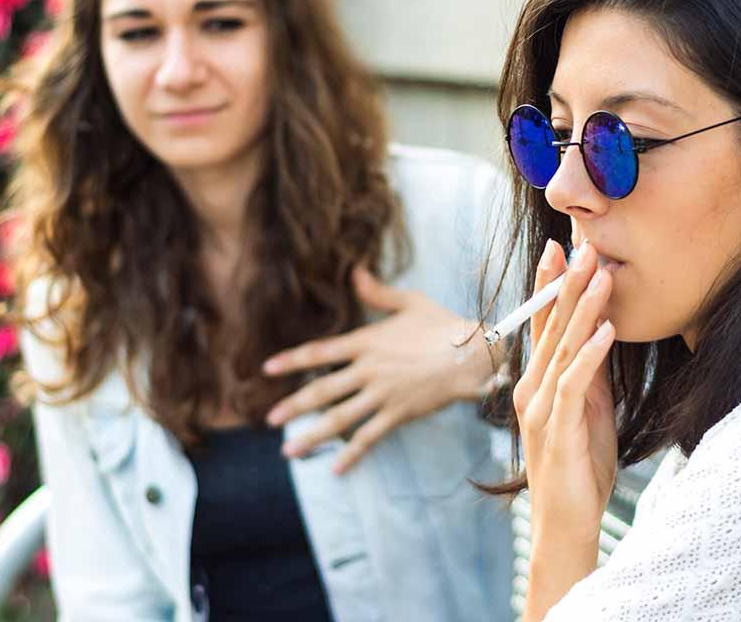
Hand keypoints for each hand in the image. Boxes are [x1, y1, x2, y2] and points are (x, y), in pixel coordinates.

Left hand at [261, 266, 491, 473]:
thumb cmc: (443, 325)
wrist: (474, 353)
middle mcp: (369, 369)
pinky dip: (352, 454)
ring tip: (289, 450)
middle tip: (269, 420)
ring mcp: (383, 393)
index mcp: (367, 342)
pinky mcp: (399, 413)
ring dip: (312, 435)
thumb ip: (377, 293)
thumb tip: (354, 271)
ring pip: (340, 418)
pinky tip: (337, 469)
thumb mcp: (409, 302)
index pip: (320, 352)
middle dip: (293, 406)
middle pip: (322, 390)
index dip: (292, 361)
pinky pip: (370, 436)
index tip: (267, 369)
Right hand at [514, 239, 617, 617]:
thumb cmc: (579, 471)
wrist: (566, 528)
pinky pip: (574, 385)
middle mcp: (531, 391)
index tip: (562, 247)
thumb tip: (601, 333)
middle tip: (581, 243)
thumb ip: (589, 374)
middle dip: (566, 283)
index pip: (543, 325)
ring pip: (561, 349)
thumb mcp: (590, 411)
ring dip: (583, 309)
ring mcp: (540, 411)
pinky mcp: (557, 432)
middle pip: (549, 328)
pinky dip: (590, 355)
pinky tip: (607, 331)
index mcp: (537, 384)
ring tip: (601, 274)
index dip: (551, 285)